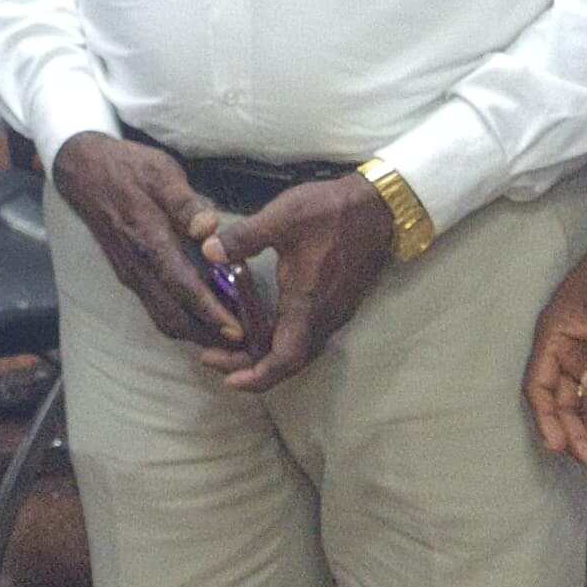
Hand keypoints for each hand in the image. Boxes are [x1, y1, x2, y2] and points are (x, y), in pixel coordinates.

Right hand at [48, 132, 251, 353]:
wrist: (82, 172)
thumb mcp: (161, 172)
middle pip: (172, 316)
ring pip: (162, 318)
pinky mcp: (128, 275)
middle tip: (242, 346)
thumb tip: (208, 227)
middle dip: (208, 336)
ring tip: (227, 340)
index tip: (237, 329)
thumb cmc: (127, 168)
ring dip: (194, 334)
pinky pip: (156, 308)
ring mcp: (130, 273)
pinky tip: (203, 319)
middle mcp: (137, 265)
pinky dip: (181, 321)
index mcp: (148, 239)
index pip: (181, 285)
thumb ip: (186, 202)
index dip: (209, 311)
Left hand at [202, 176, 395, 391]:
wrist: (379, 206)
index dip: (257, 375)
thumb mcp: (283, 217)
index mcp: (307, 303)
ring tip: (229, 348)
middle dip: (249, 368)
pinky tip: (258, 326)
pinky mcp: (336, 304)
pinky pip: (306, 336)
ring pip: (298, 350)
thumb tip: (207, 251)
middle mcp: (323, 317)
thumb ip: (244, 237)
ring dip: (264, 356)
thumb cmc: (333, 212)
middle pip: (287, 362)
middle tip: (213, 358)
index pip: (285, 358)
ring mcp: (333, 312)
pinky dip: (279, 341)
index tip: (228, 380)